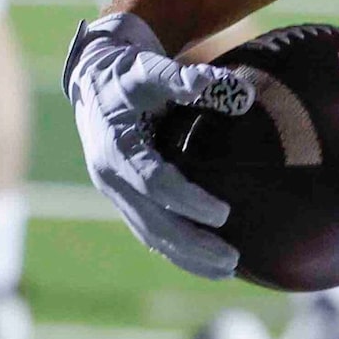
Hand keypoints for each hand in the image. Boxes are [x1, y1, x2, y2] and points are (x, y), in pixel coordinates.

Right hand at [64, 11, 253, 279]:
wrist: (94, 81)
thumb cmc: (129, 73)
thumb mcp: (152, 68)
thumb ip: (191, 79)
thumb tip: (245, 95)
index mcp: (116, 148)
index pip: (154, 183)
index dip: (187, 200)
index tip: (224, 213)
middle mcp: (110, 177)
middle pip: (152, 222)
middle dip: (192, 244)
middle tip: (233, 258)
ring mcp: (115, 192)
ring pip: (150, 234)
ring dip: (187, 256)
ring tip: (228, 269)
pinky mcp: (124, 198)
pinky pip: (149, 231)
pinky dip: (177, 250)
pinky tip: (206, 262)